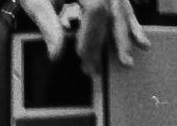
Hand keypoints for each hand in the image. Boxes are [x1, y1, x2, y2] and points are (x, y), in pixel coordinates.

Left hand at [18, 0, 150, 74]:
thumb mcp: (36, 2)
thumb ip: (48, 25)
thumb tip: (56, 54)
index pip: (96, 10)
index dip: (91, 36)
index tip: (81, 57)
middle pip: (112, 12)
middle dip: (106, 43)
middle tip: (96, 69)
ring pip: (122, 10)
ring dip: (126, 36)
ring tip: (127, 59)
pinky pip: (123, 5)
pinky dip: (130, 23)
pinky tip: (140, 39)